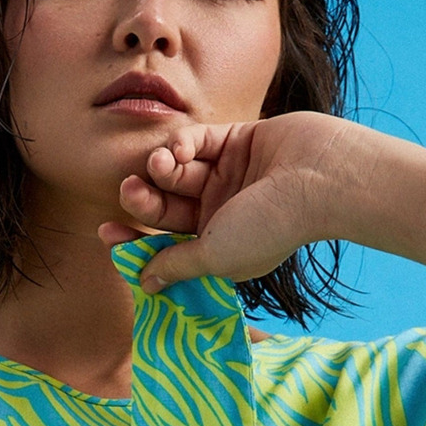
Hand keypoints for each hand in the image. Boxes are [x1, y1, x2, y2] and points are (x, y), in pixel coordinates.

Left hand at [97, 110, 370, 291]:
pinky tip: (180, 148)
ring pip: (177, 174)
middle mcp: (221, 213)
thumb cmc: (272, 225)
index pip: (166, 246)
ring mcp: (229, 177)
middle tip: (129, 191)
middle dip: (142, 200)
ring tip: (161, 165)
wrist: (320, 177)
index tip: (105, 233)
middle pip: (166, 208)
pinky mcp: (236, 142)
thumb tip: (144, 284)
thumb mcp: (215, 255)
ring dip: (160, 169)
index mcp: (218, 247)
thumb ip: (176, 265)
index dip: (134, 241)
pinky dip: (182, 144)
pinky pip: (197, 143)